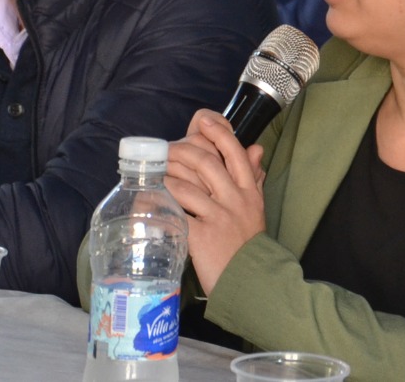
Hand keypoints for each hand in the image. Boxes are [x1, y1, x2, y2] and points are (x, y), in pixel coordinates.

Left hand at [165, 113, 265, 293]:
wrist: (252, 282)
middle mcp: (235, 200)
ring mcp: (219, 217)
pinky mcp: (202, 237)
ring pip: (187, 185)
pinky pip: (176, 212)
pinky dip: (158, 204)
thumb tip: (255, 147)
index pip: (234, 152)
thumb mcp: (256, 208)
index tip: (202, 120)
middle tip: (166, 148)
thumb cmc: (249, 246)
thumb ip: (253, 177)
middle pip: (206, 162)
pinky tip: (148, 199)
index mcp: (248, 191)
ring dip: (166, 174)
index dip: (218, 132)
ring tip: (153, 171)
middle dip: (181, 151)